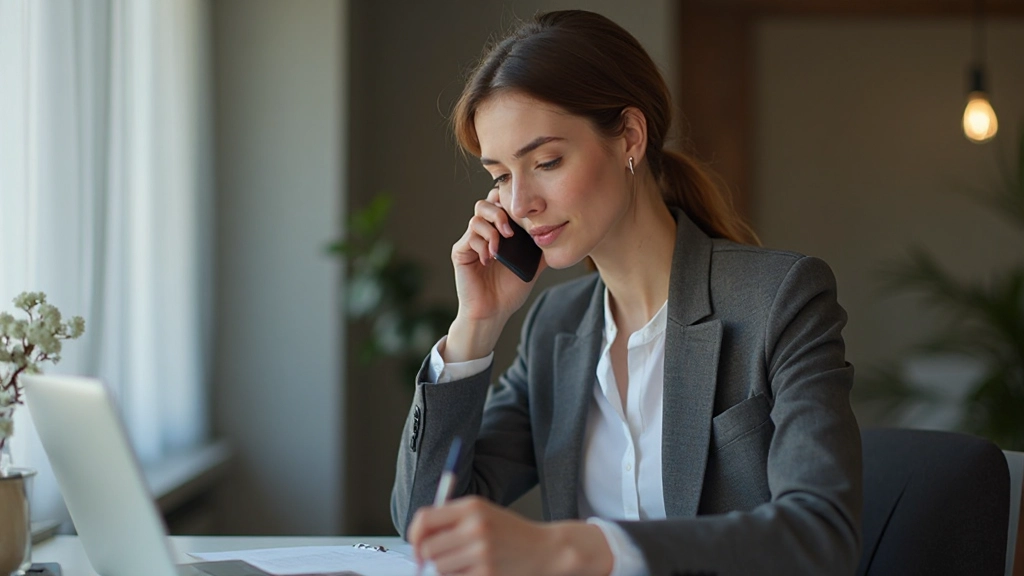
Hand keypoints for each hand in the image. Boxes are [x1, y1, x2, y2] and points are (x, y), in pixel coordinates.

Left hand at [408, 496, 612, 575]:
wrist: (546, 550)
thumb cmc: (511, 532)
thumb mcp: (483, 513)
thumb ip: (451, 520)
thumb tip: (417, 540)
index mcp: (471, 507)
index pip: (424, 519)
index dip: (414, 535)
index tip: (417, 545)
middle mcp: (475, 527)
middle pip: (427, 548)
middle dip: (428, 557)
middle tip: (440, 559)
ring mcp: (482, 553)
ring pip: (439, 568)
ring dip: (446, 570)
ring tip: (465, 563)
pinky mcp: (487, 575)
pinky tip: (477, 571)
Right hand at [446, 190, 546, 359]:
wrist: (493, 312)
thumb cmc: (509, 291)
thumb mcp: (532, 266)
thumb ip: (540, 248)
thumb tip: (556, 234)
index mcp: (499, 232)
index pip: (500, 205)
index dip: (509, 202)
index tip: (522, 216)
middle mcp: (483, 233)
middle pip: (485, 203)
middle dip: (500, 212)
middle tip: (510, 233)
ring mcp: (470, 242)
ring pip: (477, 217)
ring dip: (492, 229)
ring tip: (501, 248)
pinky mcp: (461, 252)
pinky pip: (470, 237)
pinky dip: (483, 245)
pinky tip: (490, 260)